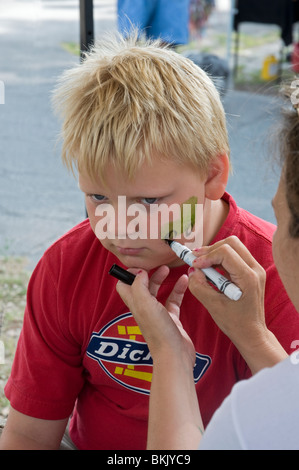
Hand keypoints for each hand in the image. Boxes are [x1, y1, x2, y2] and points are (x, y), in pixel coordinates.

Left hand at [116, 265, 194, 366]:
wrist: (175, 355)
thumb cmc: (159, 333)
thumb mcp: (146, 305)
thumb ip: (140, 286)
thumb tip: (139, 272)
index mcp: (135, 305)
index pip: (124, 286)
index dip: (128, 275)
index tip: (140, 266)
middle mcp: (144, 309)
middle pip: (141, 286)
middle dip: (147, 274)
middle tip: (156, 265)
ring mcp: (158, 314)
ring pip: (157, 292)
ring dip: (162, 279)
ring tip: (168, 269)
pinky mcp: (171, 319)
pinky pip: (173, 300)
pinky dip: (178, 289)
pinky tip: (184, 281)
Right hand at [188, 236, 286, 371]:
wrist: (252, 333)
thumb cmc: (235, 323)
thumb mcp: (213, 306)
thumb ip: (199, 286)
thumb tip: (192, 270)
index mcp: (248, 278)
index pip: (225, 252)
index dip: (207, 256)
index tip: (194, 265)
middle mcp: (255, 269)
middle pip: (231, 243)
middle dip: (211, 249)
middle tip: (195, 260)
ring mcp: (255, 269)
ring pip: (233, 247)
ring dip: (215, 253)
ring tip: (201, 265)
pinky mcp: (251, 272)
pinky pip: (235, 256)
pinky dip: (220, 259)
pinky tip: (210, 270)